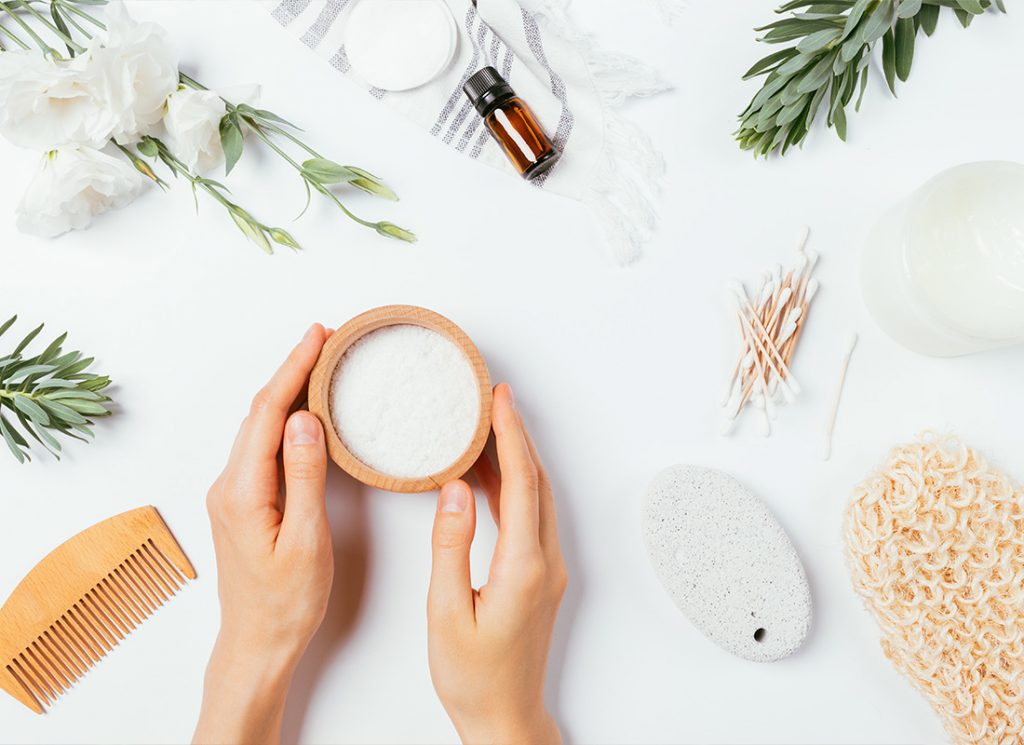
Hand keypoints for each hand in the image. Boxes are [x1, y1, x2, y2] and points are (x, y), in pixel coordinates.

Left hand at [194, 324, 332, 744]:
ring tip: (319, 365)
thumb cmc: (285, 602)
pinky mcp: (242, 502)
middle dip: (292, 370)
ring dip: (287, 392)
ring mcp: (232, 493)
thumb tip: (305, 419)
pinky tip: (304, 413)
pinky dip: (283, 419)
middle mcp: (229, 486)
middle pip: (260, 412)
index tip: (318, 337)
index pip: (268, 414)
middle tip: (326, 339)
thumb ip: (304, 477)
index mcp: (242, 492)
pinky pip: (261, 446)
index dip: (293, 369)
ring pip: (259, 427)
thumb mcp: (306, 541)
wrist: (257, 643)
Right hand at [427, 384, 566, 744]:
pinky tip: (485, 478)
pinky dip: (511, 487)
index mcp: (523, 566)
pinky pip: (529, 516)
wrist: (505, 718)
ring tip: (485, 426)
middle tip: (493, 398)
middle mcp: (544, 561)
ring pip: (535, 497)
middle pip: (535, 481)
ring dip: (515, 457)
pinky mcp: (540, 576)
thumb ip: (450, 547)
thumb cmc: (473, 676)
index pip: (520, 483)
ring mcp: (547, 569)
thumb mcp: (447, 613)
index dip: (510, 435)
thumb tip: (454, 490)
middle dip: (516, 434)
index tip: (498, 399)